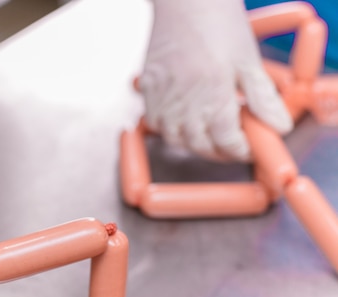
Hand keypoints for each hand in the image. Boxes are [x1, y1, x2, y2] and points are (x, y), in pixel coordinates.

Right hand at [140, 0, 292, 161]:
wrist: (186, 2)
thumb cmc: (218, 25)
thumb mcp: (248, 61)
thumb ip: (263, 98)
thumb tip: (278, 126)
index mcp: (214, 95)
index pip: (226, 140)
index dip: (239, 149)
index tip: (246, 147)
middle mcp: (185, 101)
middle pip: (199, 145)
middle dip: (217, 151)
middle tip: (230, 145)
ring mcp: (162, 96)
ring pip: (174, 138)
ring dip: (192, 143)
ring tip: (207, 136)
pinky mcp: (147, 87)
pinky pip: (154, 121)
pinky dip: (168, 129)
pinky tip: (182, 121)